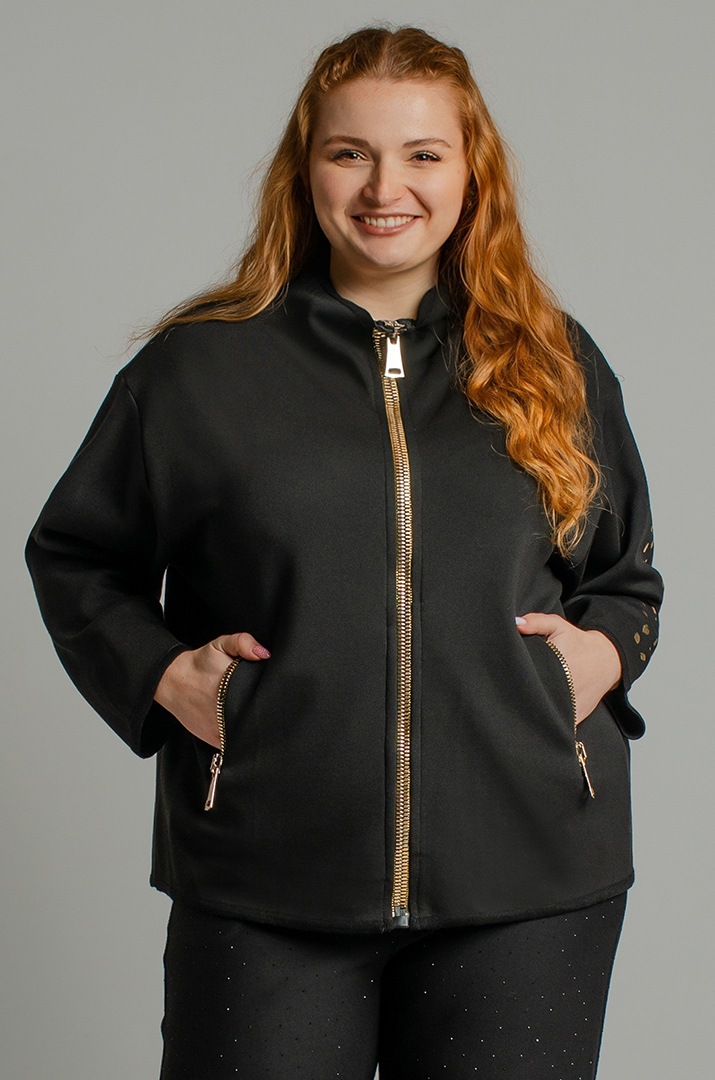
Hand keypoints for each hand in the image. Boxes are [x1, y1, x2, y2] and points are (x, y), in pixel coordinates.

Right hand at [154, 633, 270, 746]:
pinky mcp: (214, 740)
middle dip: (270, 717)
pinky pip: (235, 747)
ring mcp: (220, 730)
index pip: (263, 699)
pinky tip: (249, 733)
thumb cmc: (200, 663)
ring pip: (248, 737)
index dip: (276, 700)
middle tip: (277, 713)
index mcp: (233, 687)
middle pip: (258, 721)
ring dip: (256, 732)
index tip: (282, 699)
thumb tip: (263, 654)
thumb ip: (242, 642)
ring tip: (262, 723)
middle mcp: (227, 712)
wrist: (172, 681)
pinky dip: (243, 743)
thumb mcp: (220, 644)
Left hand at [516, 613, 620, 724]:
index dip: (514, 683)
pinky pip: (560, 728)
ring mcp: (572, 707)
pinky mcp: (577, 718)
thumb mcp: (558, 625)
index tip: (503, 684)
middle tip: (505, 698)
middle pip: (534, 701)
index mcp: (558, 665)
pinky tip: (535, 723)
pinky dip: (547, 728)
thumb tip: (516, 624)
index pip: (529, 679)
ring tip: (518, 713)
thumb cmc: (578, 642)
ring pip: (546, 719)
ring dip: (532, 718)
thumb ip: (536, 622)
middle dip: (519, 701)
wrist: (606, 660)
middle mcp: (565, 689)